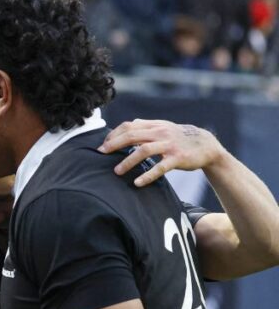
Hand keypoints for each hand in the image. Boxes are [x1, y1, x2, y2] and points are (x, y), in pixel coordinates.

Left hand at [99, 119, 224, 186]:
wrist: (206, 145)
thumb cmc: (179, 138)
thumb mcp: (163, 128)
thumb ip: (146, 126)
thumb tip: (128, 125)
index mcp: (155, 125)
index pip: (129, 126)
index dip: (114, 134)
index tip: (103, 145)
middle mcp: (160, 133)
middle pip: (132, 135)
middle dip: (114, 144)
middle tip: (101, 154)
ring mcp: (169, 145)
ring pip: (144, 150)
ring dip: (128, 161)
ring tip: (116, 171)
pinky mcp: (178, 158)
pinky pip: (160, 167)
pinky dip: (147, 175)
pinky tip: (137, 183)